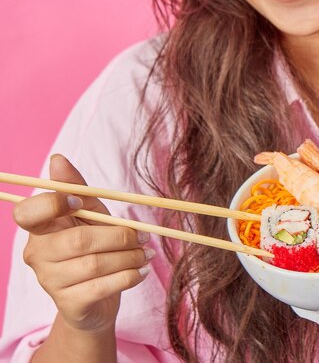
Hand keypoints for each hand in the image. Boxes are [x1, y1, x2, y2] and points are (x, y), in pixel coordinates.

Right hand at [12, 154, 153, 333]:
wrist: (97, 297)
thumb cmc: (93, 245)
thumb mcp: (89, 212)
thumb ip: (76, 187)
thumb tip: (57, 158)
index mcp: (39, 228)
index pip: (28, 214)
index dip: (53, 204)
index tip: (78, 200)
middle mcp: (37, 255)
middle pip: (79, 240)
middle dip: (119, 235)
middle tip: (144, 235)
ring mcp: (50, 282)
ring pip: (95, 264)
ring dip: (130, 256)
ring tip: (146, 252)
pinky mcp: (69, 304)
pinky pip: (102, 287)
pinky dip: (129, 276)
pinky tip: (141, 270)